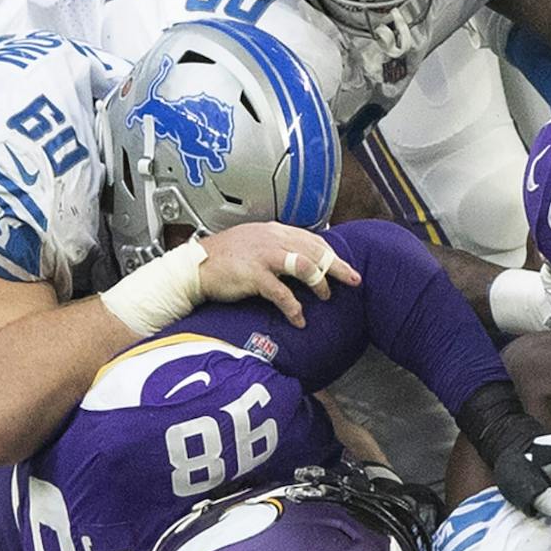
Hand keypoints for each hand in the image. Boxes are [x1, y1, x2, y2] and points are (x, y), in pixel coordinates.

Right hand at [196, 221, 359, 327]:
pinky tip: (299, 318)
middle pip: (315, 251)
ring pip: (304, 266)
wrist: (196, 266)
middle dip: (337, 266)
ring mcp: (264, 256)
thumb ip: (277, 247)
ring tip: (326, 297)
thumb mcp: (255, 242)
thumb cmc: (224, 257)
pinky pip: (282, 293)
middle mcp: (272, 240)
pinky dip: (293, 307)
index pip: (312, 239)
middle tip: (354, 280)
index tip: (346, 265)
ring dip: (319, 283)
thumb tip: (300, 259)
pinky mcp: (254, 275)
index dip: (332, 253)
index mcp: (274, 231)